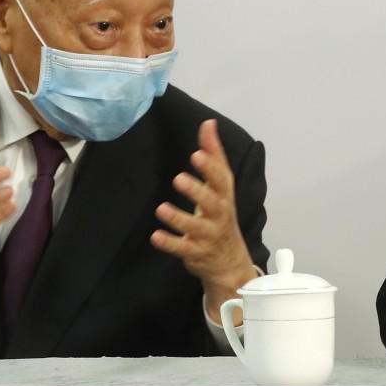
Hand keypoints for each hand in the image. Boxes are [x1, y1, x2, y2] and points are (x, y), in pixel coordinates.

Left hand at [150, 119, 255, 325]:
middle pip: (212, 203)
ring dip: (178, 218)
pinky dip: (169, 243)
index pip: (222, 180)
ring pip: (195, 227)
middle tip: (178, 178)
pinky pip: (182, 249)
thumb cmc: (220, 215)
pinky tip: (155, 236)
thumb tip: (208, 124)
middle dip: (196, 191)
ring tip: (161, 208)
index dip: (211, 167)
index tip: (197, 154)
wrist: (230, 261)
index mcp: (224, 196)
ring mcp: (208, 236)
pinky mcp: (196, 252)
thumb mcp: (220, 186)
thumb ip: (213, 155)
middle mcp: (219, 215)